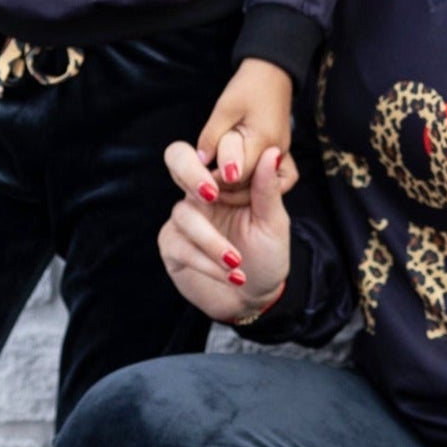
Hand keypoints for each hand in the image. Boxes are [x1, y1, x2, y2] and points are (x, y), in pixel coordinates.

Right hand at [159, 142, 289, 322]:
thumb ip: (268, 189)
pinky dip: (206, 262)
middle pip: (176, 158)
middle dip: (189, 171)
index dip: (216, 153)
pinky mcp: (172, 246)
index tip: (234, 174)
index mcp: (225, 180)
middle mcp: (200, 193)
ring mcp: (183, 219)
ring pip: (184, 214)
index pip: (210, 148)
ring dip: (212, 241)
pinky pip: (180, 245)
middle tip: (211, 194)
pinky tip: (230, 275)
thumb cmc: (267, 256)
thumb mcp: (274, 223)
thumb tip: (272, 152)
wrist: (255, 298)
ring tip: (236, 262)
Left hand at [197, 57, 293, 193]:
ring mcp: (280, 154)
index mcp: (263, 140)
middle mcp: (276, 153)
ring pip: (259, 183)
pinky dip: (251, 180)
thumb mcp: (224, 108)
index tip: (201, 179)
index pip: (239, 175)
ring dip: (239, 187)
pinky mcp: (278, 153)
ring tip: (215, 184)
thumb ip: (212, 136)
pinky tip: (234, 179)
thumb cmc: (248, 86)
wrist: (272, 73)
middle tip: (204, 187)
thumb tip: (200, 161)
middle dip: (227, 188)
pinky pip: (267, 176)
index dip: (218, 180)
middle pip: (250, 183)